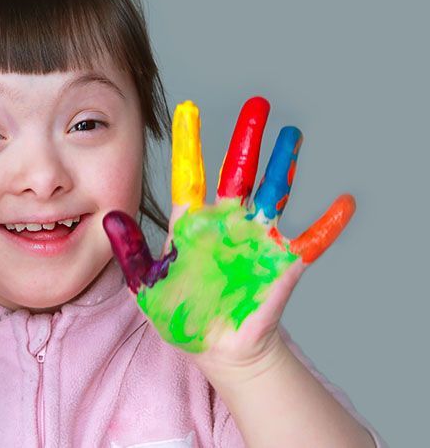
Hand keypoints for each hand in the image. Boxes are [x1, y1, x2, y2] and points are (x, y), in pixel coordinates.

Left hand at [103, 97, 354, 370]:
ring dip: (285, 164)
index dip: (189, 141)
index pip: (189, 173)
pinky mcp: (281, 263)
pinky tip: (343, 204)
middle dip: (247, 137)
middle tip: (258, 102)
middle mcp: (226, 222)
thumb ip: (130, 251)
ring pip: (274, 192)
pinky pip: (310, 241)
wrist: (215, 348)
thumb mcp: (146, 284)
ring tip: (293, 134)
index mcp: (191, 223)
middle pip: (238, 170)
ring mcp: (255, 238)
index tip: (188, 107)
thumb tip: (109, 217)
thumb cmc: (179, 314)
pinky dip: (328, 225)